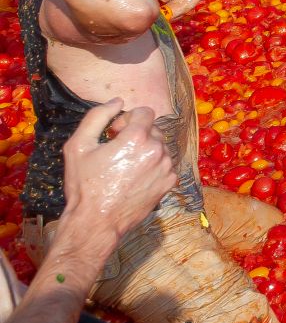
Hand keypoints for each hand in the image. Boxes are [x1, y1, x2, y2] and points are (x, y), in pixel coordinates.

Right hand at [59, 100, 175, 246]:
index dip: (127, 119)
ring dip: (145, 151)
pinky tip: (134, 178)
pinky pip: (165, 165)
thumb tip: (118, 101)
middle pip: (153, 129)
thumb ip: (97, 116)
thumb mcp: (78, 146)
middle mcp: (157, 150)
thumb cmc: (85, 184)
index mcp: (137, 138)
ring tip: (125, 167)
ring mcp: (166, 167)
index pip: (145, 112)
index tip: (114, 134)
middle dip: (137, 134)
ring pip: (160, 147)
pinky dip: (153, 166)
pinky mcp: (169, 183)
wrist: (96, 221)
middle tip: (117, 151)